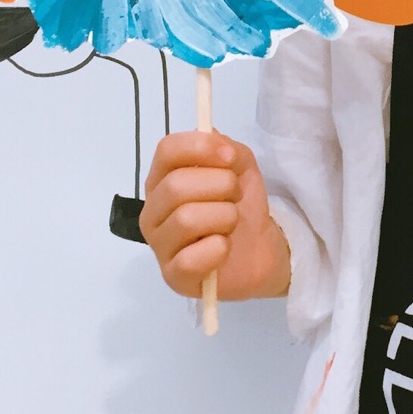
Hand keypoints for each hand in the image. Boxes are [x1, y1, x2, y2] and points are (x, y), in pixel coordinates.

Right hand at [139, 133, 290, 300]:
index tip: (230, 158)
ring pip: (186, 219)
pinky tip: (223, 248)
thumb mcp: (241, 169)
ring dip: (224, 217)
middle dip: (220, 186)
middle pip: (176, 185)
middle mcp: (153, 210)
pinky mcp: (173, 276)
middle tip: (235, 196)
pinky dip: (218, 249)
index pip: (166, 150)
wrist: (258, 250)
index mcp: (163, 179)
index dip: (200, 148)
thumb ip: (228, 149)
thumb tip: (212, 137)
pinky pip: (191, 258)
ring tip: (231, 222)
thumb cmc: (240, 206)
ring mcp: (159, 245)